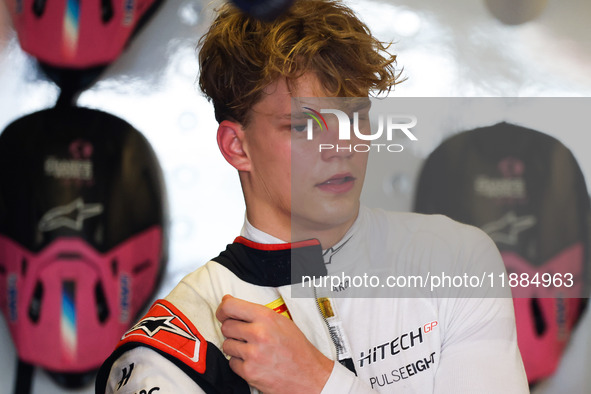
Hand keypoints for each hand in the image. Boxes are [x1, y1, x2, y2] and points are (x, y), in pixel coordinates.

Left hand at [216, 294, 333, 392]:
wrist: (309, 377)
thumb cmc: (298, 350)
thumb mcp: (282, 322)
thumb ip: (256, 313)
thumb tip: (231, 303)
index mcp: (267, 318)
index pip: (231, 306)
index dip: (223, 309)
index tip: (223, 312)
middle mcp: (259, 334)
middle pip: (226, 326)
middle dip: (233, 330)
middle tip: (245, 335)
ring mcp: (253, 354)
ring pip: (226, 345)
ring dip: (235, 347)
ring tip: (252, 349)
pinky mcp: (249, 372)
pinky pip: (231, 362)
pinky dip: (239, 363)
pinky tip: (253, 361)